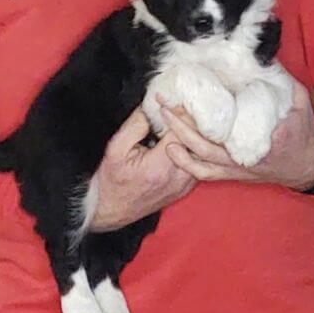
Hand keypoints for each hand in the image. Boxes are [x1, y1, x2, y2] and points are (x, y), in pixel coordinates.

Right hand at [91, 108, 195, 231]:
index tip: (175, 102)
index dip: (179, 114)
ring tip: (187, 123)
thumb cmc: (112, 181)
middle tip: (186, 107)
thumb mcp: (115, 149)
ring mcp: (184, 186)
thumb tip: (150, 109)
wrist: (112, 210)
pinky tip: (186, 141)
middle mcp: (177, 178)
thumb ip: (134, 126)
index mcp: (160, 167)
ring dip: (195, 137)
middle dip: (191, 124)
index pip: (182, 133)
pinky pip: (198, 165)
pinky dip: (194, 151)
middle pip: (196, 143)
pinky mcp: (186, 189)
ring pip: (201, 155)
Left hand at [158, 81, 313, 190]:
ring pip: (203, 156)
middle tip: (166, 101)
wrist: (308, 165)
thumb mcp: (299, 100)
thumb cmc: (304, 131)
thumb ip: (280, 78)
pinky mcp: (233, 174)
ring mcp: (238, 166)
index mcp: (266, 135)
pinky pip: (205, 173)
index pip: (234, 121)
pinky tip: (171, 148)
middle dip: (183, 121)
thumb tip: (258, 55)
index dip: (210, 108)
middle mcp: (248, 155)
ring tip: (163, 118)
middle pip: (208, 140)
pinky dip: (186, 163)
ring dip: (180, 138)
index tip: (193, 91)